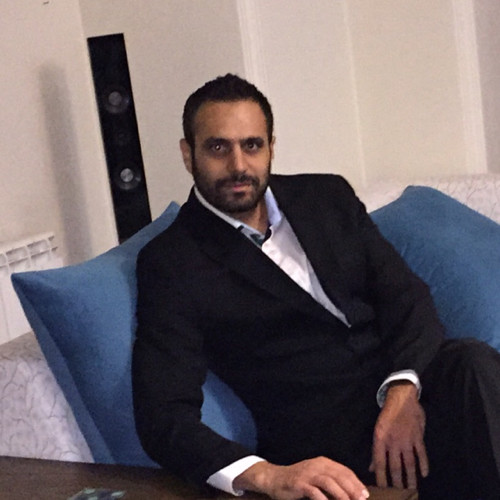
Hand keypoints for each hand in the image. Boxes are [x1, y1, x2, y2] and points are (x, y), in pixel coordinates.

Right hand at [234, 457, 369, 499]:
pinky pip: (314, 491)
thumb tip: (351, 492)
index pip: (344, 470)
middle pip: (339, 475)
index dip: (356, 482)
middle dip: (352, 489)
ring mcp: (307, 473)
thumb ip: (330, 481)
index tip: (365, 495)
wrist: (275, 478)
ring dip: (341, 494)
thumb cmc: (299, 481)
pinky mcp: (299, 483)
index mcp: (323, 462)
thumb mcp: (316, 477)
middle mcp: (317, 465)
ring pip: (329, 482)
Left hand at [369, 381, 428, 488]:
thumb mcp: (377, 430)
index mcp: (380, 439)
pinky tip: (424, 474)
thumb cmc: (387, 414)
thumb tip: (372, 467)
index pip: (379, 463)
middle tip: (398, 493)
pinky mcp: (418, 436)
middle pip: (394, 466)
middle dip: (396, 482)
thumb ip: (376, 450)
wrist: (401, 397)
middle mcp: (393, 441)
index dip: (380, 478)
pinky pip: (421, 453)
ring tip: (411, 489)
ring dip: (410, 477)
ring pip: (409, 463)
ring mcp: (406, 439)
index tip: (382, 489)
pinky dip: (423, 464)